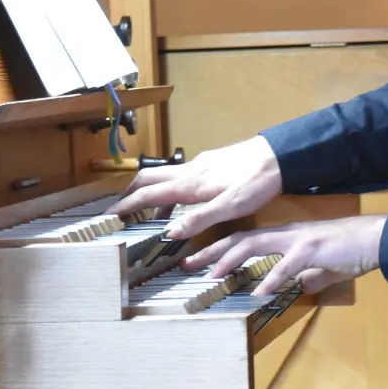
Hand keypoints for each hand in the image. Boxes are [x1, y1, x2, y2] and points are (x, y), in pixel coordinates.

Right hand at [109, 135, 283, 239]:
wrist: (279, 156)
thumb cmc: (257, 182)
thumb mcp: (230, 207)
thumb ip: (199, 219)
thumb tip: (168, 232)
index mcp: (190, 183)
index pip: (148, 193)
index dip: (126, 205)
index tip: (108, 216)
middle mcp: (190, 170)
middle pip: (149, 178)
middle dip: (131, 193)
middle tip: (121, 210)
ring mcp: (200, 164)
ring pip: (164, 176)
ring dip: (151, 192)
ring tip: (148, 213)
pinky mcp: (211, 163)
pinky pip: (180, 175)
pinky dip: (169, 188)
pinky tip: (181, 201)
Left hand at [184, 215, 387, 295]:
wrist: (375, 239)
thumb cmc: (351, 251)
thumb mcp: (324, 267)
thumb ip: (310, 276)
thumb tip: (304, 287)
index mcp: (285, 237)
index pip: (244, 240)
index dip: (218, 250)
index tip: (197, 261)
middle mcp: (285, 234)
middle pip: (239, 239)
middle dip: (211, 251)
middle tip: (186, 264)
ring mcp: (297, 240)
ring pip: (255, 244)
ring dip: (231, 259)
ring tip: (213, 274)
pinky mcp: (311, 250)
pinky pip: (286, 265)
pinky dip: (271, 278)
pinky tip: (260, 291)